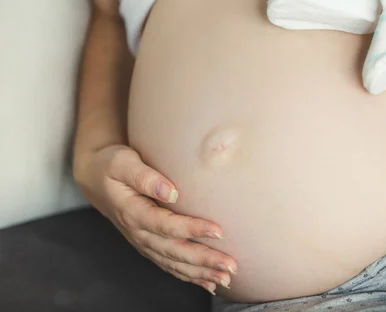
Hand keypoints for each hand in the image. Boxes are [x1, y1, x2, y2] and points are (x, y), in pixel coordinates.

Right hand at [74, 144, 236, 294]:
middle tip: (230, 265)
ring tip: (227, 279)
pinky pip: (170, 266)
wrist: (95, 178)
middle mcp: (138, 233)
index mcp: (133, 212)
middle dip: (203, 260)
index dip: (191, 229)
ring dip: (201, 273)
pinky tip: (209, 283)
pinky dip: (190, 277)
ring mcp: (143, 242)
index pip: (166, 224)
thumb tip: (171, 191)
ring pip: (174, 263)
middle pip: (174, 250)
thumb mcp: (122, 162)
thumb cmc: (111, 165)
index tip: (218, 231)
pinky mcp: (149, 246)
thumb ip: (144, 176)